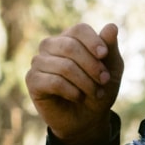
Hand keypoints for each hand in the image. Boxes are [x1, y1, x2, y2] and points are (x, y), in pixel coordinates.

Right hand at [25, 21, 123, 144]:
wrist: (88, 118)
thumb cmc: (99, 88)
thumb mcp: (111, 68)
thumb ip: (110, 48)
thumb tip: (112, 26)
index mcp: (70, 38)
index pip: (79, 30)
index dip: (93, 41)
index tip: (105, 55)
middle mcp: (51, 46)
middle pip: (70, 46)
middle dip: (92, 66)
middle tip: (104, 80)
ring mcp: (39, 62)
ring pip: (64, 66)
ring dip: (85, 82)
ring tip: (95, 92)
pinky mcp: (32, 80)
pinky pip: (53, 81)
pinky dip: (71, 91)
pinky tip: (78, 97)